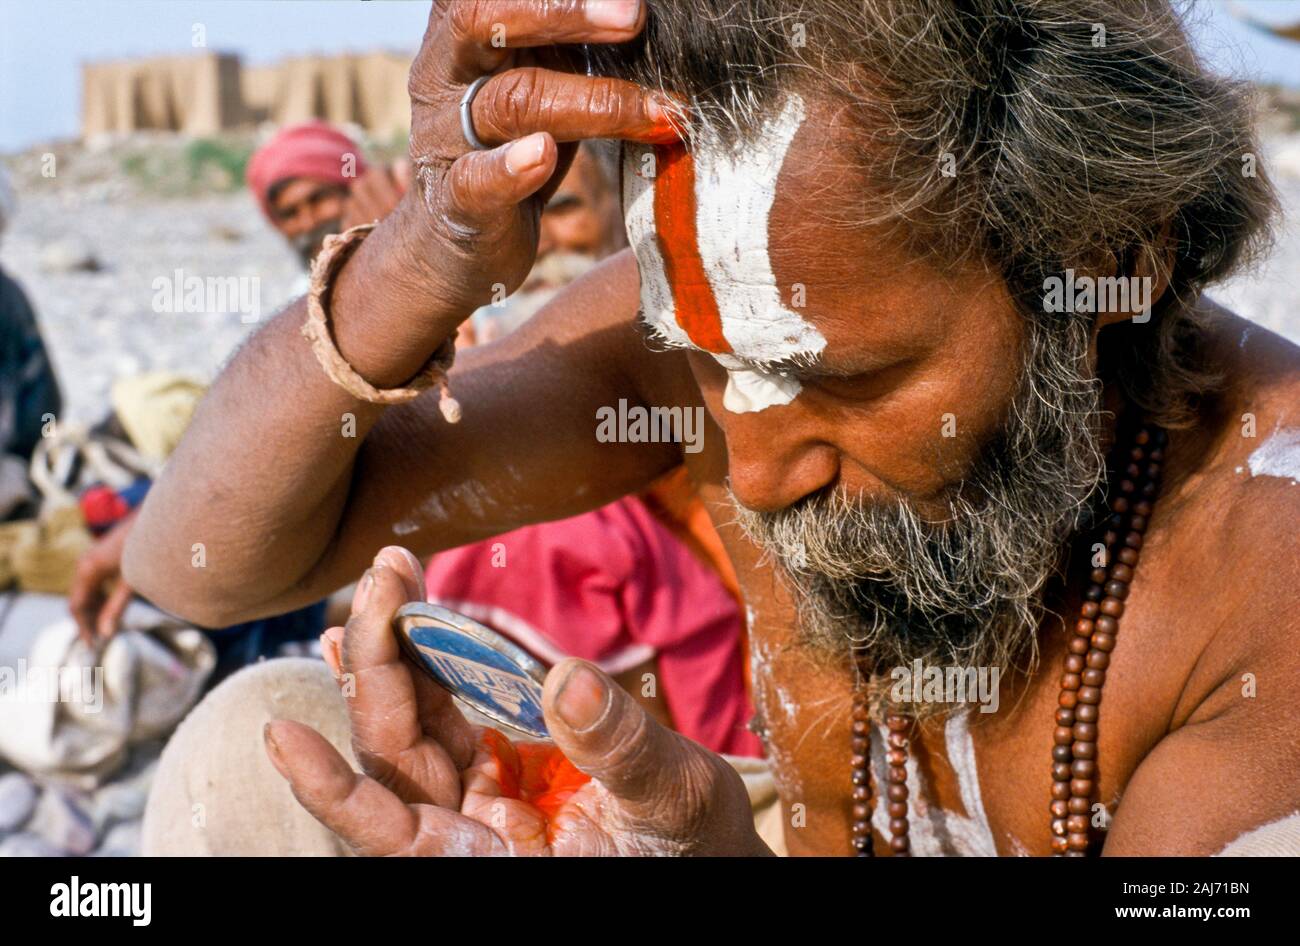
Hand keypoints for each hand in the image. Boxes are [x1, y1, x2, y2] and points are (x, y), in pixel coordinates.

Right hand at [69, 509, 137, 643]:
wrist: (161, 520)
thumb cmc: (149, 549)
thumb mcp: (133, 582)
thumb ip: (117, 608)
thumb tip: (106, 634)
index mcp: (88, 569)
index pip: (76, 606)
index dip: (83, 627)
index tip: (92, 646)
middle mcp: (85, 563)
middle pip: (78, 599)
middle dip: (88, 621)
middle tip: (101, 641)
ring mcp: (92, 558)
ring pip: (86, 591)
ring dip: (95, 610)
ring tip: (109, 627)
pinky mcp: (102, 556)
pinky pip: (94, 582)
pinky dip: (101, 597)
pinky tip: (114, 608)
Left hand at [265, 546, 769, 855]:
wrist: (710, 857)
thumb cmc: (697, 850)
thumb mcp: (673, 800)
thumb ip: (621, 749)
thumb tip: (568, 682)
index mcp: (494, 863)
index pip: (392, 832)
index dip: (332, 788)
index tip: (281, 733)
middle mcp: (471, 832)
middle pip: (393, 755)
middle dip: (378, 664)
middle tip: (385, 576)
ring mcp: (481, 799)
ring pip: (412, 728)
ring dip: (394, 653)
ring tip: (385, 580)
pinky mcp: (499, 769)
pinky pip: (446, 716)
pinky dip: (424, 666)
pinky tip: (402, 618)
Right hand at [327, 0, 675, 386]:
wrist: (451, 243)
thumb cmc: (509, 145)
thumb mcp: (538, 79)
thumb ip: (572, 45)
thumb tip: (639, 17)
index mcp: (465, 35)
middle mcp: (446, 75)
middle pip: (486, 19)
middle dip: (565, 14)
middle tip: (635, 16)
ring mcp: (446, 139)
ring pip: (508, 103)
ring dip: (590, 102)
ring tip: (652, 110)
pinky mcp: (456, 202)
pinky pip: (476, 179)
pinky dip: (511, 167)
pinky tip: (542, 154)